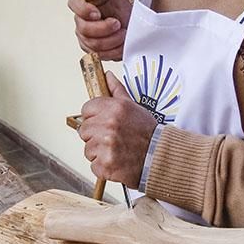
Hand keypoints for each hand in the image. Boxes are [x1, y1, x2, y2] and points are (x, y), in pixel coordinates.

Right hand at [67, 0, 131, 60]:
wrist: (130, 25)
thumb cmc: (121, 10)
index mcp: (82, 3)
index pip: (74, 4)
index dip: (84, 10)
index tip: (97, 12)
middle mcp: (80, 21)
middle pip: (83, 29)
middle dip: (103, 29)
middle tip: (118, 24)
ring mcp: (85, 37)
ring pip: (92, 44)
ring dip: (111, 40)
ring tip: (124, 34)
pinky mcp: (92, 51)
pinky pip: (99, 54)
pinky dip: (113, 51)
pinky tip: (122, 44)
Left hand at [79, 71, 156, 187]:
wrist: (159, 157)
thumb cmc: (147, 133)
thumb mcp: (133, 107)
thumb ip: (116, 90)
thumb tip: (107, 76)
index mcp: (113, 108)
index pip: (86, 109)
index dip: (94, 117)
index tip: (103, 123)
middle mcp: (108, 125)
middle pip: (84, 130)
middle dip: (95, 136)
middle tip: (112, 138)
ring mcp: (105, 146)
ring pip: (88, 149)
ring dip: (99, 152)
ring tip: (116, 150)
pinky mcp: (105, 164)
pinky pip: (93, 165)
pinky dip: (103, 167)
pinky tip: (116, 161)